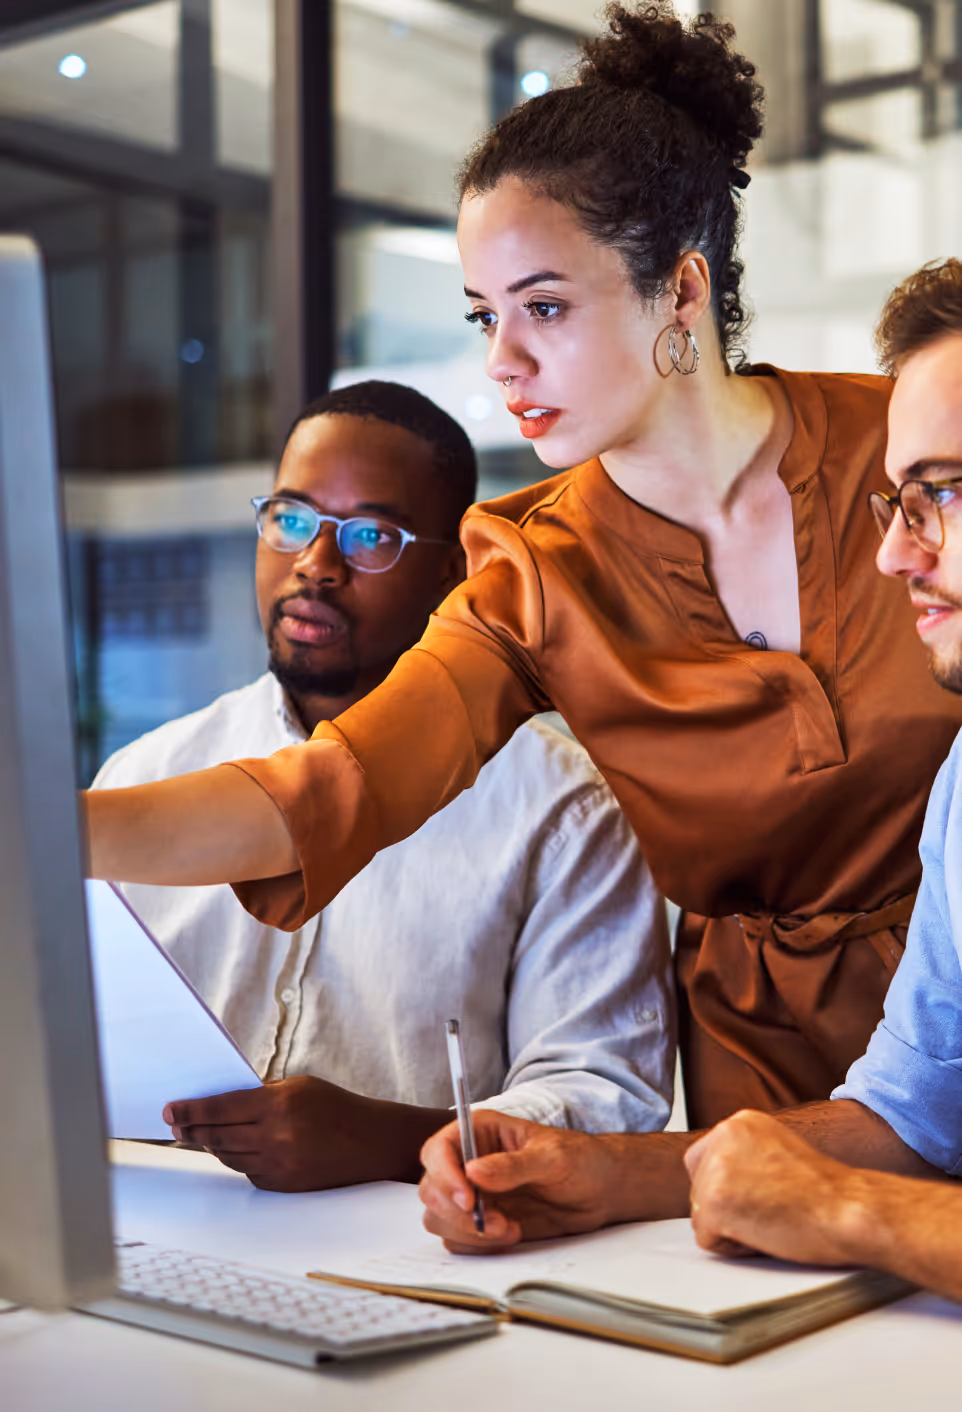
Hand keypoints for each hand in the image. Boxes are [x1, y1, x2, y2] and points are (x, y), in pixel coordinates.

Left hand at [163, 1076, 448, 1191]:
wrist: (369, 1143)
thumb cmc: (335, 1107)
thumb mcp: (298, 1086)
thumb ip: (261, 1093)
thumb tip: (222, 1100)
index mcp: (278, 1106)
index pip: (220, 1108)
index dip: (190, 1110)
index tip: (169, 1110)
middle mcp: (274, 1138)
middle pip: (217, 1136)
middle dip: (191, 1129)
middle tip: (176, 1124)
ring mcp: (277, 1165)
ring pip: (228, 1156)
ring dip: (211, 1145)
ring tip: (199, 1135)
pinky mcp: (281, 1185)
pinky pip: (246, 1172)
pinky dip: (237, 1159)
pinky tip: (234, 1148)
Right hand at [419, 1110, 629, 1251]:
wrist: (600, 1190)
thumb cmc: (580, 1159)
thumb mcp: (552, 1156)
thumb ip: (513, 1165)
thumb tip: (474, 1172)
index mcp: (479, 1133)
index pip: (438, 1150)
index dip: (444, 1175)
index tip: (467, 1199)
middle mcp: (469, 1163)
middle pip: (432, 1189)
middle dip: (457, 1212)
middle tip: (494, 1221)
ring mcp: (474, 1195)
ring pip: (440, 1218)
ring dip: (468, 1231)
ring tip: (507, 1228)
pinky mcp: (483, 1222)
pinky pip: (459, 1240)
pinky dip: (479, 1244)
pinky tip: (512, 1233)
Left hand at [685, 1109, 870, 1265]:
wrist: (850, 1209)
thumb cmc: (828, 1194)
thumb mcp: (780, 1152)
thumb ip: (748, 1157)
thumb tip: (729, 1178)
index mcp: (741, 1122)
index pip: (704, 1159)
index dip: (729, 1188)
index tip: (759, 1197)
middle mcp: (723, 1135)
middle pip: (699, 1187)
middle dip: (727, 1208)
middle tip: (770, 1210)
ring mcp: (716, 1168)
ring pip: (702, 1213)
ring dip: (732, 1228)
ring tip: (772, 1220)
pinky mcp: (714, 1203)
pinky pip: (707, 1238)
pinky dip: (734, 1248)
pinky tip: (766, 1233)